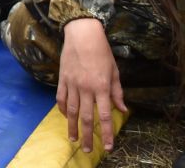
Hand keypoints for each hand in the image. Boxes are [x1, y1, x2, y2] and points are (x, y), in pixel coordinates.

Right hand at [56, 17, 125, 153]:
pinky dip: (63, 109)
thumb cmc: (102, 52)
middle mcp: (86, 88)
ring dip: (72, 127)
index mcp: (102, 87)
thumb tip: (122, 109)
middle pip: (86, 117)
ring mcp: (72, 84)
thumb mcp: (114, 71)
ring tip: (73, 139)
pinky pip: (62, 98)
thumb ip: (117, 92)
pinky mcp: (63, 79)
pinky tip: (66, 117)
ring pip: (72, 111)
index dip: (107, 133)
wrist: (82, 34)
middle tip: (86, 150)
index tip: (108, 146)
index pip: (106, 115)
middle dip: (87, 136)